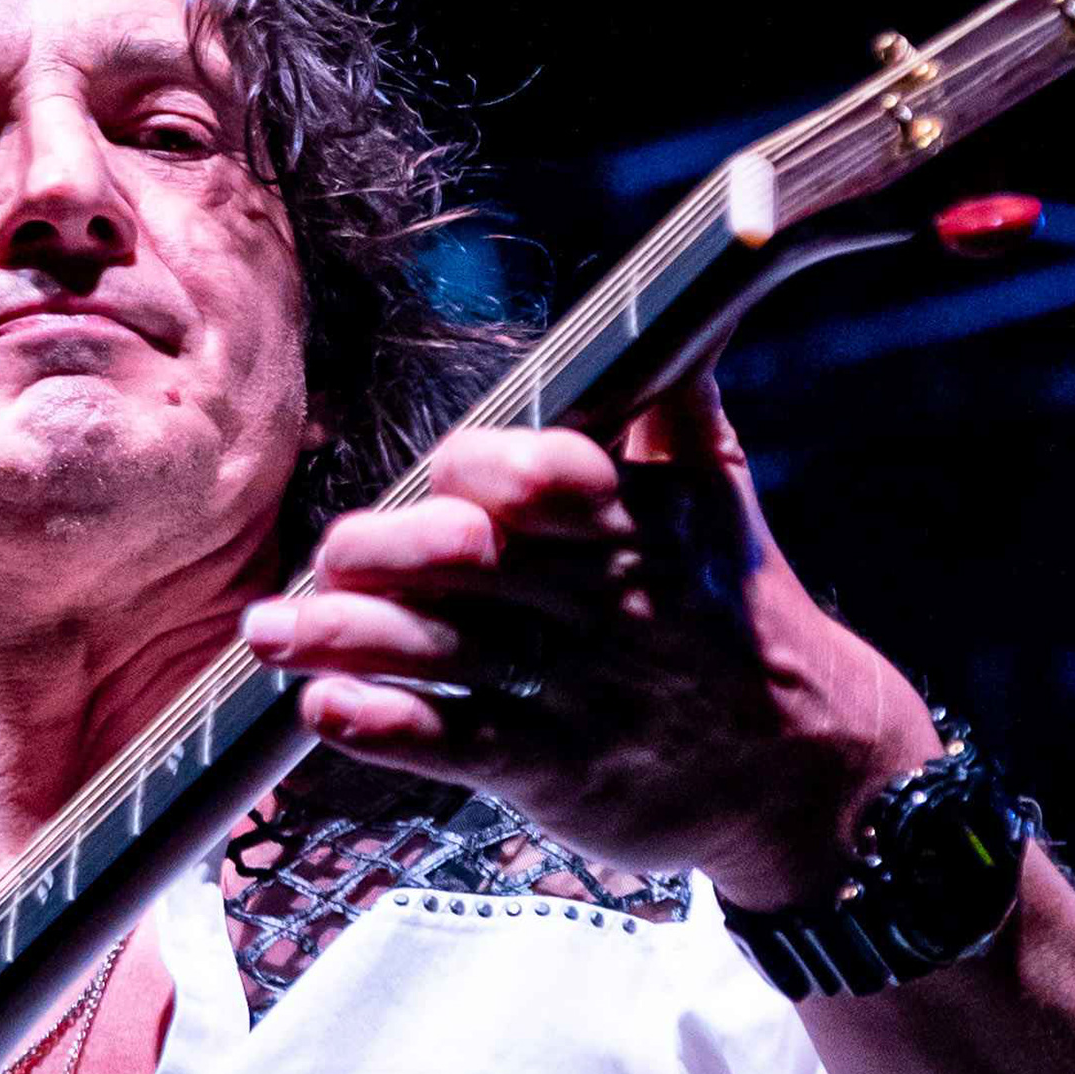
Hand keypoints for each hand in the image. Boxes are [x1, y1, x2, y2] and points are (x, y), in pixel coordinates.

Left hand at [240, 379, 939, 905]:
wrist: (804, 769)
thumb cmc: (738, 615)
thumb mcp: (723, 496)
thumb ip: (674, 402)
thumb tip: (654, 300)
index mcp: (641, 521)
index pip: (553, 477)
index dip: (487, 469)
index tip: (445, 470)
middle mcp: (606, 602)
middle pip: (475, 563)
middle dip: (386, 551)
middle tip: (329, 551)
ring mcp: (578, 691)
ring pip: (445, 651)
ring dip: (346, 635)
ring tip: (270, 628)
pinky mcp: (556, 773)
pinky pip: (453, 742)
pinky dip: (381, 726)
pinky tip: (322, 707)